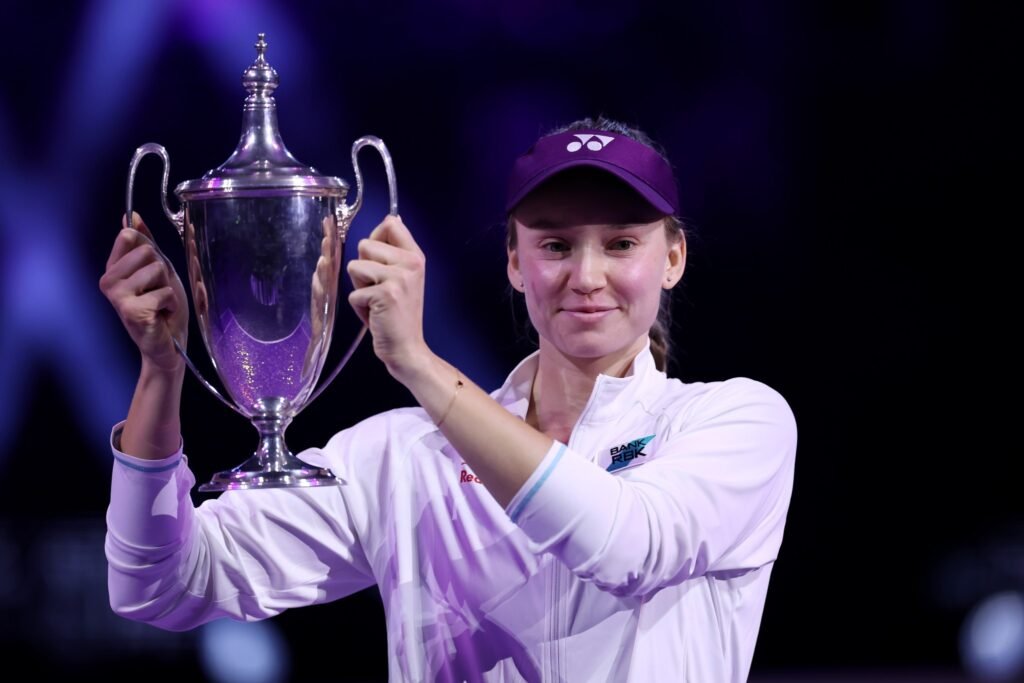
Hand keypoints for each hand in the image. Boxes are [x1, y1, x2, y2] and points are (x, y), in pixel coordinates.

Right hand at [99, 213, 187, 373]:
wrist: (169, 345)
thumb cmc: (164, 308)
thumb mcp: (158, 270)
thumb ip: (146, 243)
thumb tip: (132, 216)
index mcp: (113, 268)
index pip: (130, 236)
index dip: (151, 251)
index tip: (152, 272)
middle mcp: (108, 280)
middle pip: (148, 251)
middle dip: (163, 272)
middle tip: (158, 292)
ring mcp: (117, 295)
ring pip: (158, 269)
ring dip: (168, 288)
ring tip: (160, 304)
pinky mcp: (132, 310)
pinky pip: (165, 291)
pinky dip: (171, 303)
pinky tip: (162, 315)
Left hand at [346, 214, 429, 380]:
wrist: (407, 347)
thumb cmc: (399, 314)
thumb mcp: (405, 276)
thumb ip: (396, 250)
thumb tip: (392, 219)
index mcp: (415, 256)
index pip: (390, 223)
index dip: (375, 238)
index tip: (380, 261)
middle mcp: (411, 263)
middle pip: (365, 245)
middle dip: (363, 268)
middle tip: (380, 289)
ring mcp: (399, 278)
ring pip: (354, 266)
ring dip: (359, 287)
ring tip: (376, 301)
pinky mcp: (385, 294)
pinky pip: (354, 292)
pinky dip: (359, 307)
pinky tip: (375, 315)